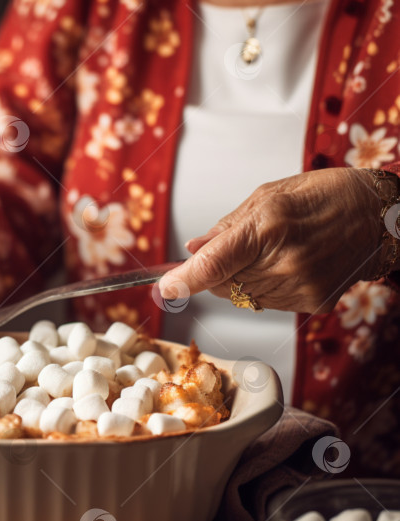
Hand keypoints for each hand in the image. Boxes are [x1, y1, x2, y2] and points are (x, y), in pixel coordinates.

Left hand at [158, 168, 385, 313]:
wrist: (379, 216)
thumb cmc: (324, 195)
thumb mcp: (268, 196)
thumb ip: (226, 227)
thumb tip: (193, 250)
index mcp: (269, 226)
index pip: (213, 264)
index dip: (182, 279)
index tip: (163, 287)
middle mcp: (284, 261)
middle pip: (222, 284)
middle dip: (215, 272)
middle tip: (234, 250)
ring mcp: (300, 286)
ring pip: (242, 297)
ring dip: (241, 280)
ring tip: (271, 252)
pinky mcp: (313, 302)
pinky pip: (268, 303)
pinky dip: (265, 288)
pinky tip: (287, 265)